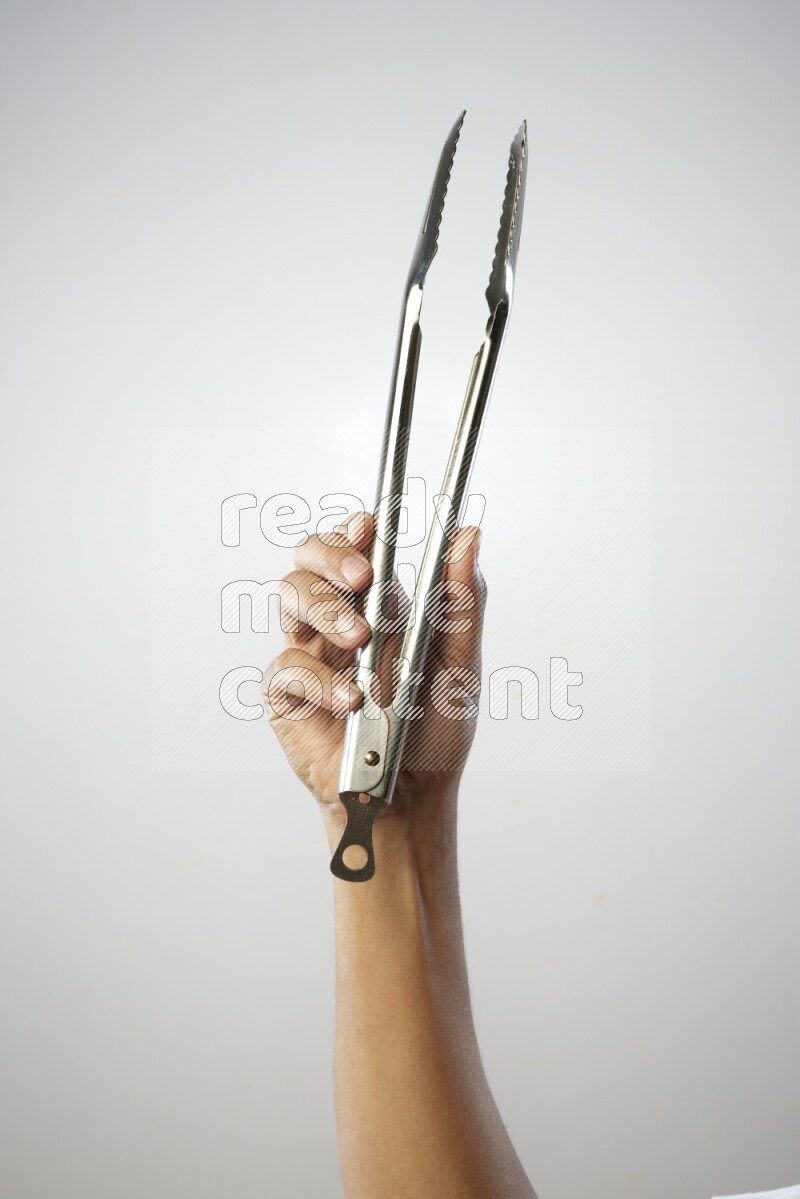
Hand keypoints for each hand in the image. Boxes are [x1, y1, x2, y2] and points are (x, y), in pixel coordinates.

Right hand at [262, 510, 485, 838]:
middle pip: (308, 559)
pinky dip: (320, 679)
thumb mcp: (461, 664)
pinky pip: (287, 666)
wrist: (413, 796)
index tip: (368, 526)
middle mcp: (337, 621)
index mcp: (379, 605)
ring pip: (290, 597)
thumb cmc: (435, 730)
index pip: (352, 548)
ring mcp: (309, 655)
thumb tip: (469, 536)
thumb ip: (462, 601)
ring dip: (325, 609)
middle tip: (361, 577)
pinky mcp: (287, 695)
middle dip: (330, 556)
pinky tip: (350, 701)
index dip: (352, 530)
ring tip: (360, 639)